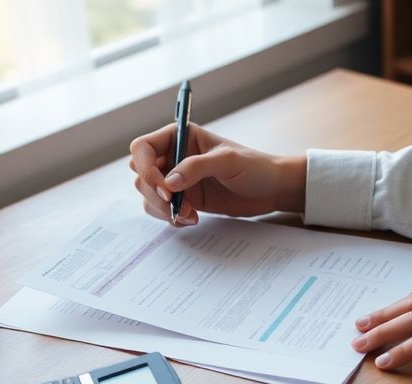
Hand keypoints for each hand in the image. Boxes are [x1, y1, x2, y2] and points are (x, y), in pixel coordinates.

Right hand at [129, 123, 306, 225]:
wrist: (271, 190)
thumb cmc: (254, 167)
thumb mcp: (227, 161)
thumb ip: (196, 167)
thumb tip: (169, 183)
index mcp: (180, 137)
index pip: (143, 147)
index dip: (146, 167)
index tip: (164, 187)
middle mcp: (173, 156)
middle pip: (140, 173)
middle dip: (154, 193)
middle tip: (175, 203)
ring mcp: (176, 179)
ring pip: (147, 194)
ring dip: (162, 208)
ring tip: (189, 214)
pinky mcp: (182, 198)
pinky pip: (160, 209)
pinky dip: (170, 217)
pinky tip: (191, 219)